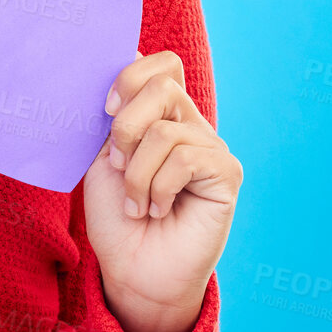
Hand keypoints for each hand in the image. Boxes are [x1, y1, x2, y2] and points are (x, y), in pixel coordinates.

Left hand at [82, 51, 241, 331]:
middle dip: (125, 127)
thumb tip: (124, 60)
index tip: (105, 109)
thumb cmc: (117, 217)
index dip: (129, 76)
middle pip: (162, 84)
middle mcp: (189, 124)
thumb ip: (116, 117)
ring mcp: (211, 146)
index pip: (161, 64)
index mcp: (159, 115)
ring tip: (137, 204)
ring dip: (136, 174)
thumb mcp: (105, 158)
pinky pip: (185, 159)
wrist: (133, 271)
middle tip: (117, 165)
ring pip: (164, 131)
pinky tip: (157, 210)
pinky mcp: (226, 173)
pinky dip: (158, 188)